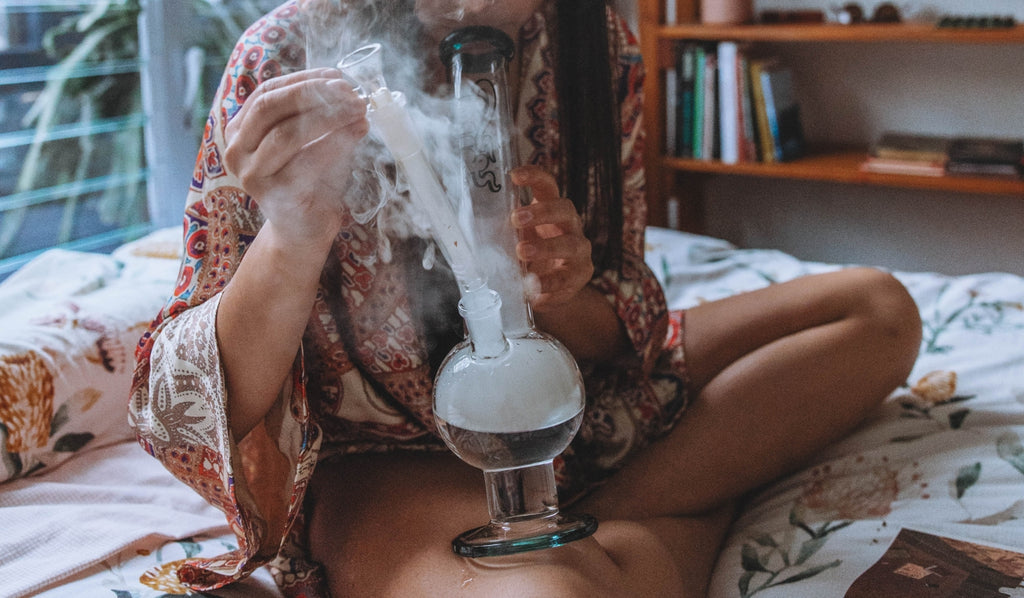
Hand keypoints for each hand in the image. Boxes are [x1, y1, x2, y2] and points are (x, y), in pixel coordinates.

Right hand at [223, 68, 368, 248]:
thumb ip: (324, 117)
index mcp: (240, 130)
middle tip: (350, 92)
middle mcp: (237, 150)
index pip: (268, 92)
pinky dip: (334, 143)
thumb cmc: (310, 181)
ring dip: (328, 117)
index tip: (338, 76)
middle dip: (313, 93)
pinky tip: (357, 132)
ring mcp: (251, 175)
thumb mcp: (315, 141)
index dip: (304, 79)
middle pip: (270, 106)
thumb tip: (352, 93)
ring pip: (286, 134)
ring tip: (358, 110)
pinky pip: (305, 162)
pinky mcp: (273, 196)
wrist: (303, 231)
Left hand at [510, 165, 592, 311]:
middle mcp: (570, 225)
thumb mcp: (516, 238)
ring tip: (522, 252)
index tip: (514, 175)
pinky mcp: (580, 275)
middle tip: (516, 219)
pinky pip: (567, 278)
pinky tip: (532, 289)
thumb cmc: (530, 256)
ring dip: (546, 247)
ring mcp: (579, 250)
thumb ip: (502, 230)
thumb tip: (467, 227)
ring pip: (571, 243)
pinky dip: (548, 283)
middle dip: (542, 212)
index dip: (534, 176)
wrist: (550, 288)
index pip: (547, 185)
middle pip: (565, 208)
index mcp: (551, 209)